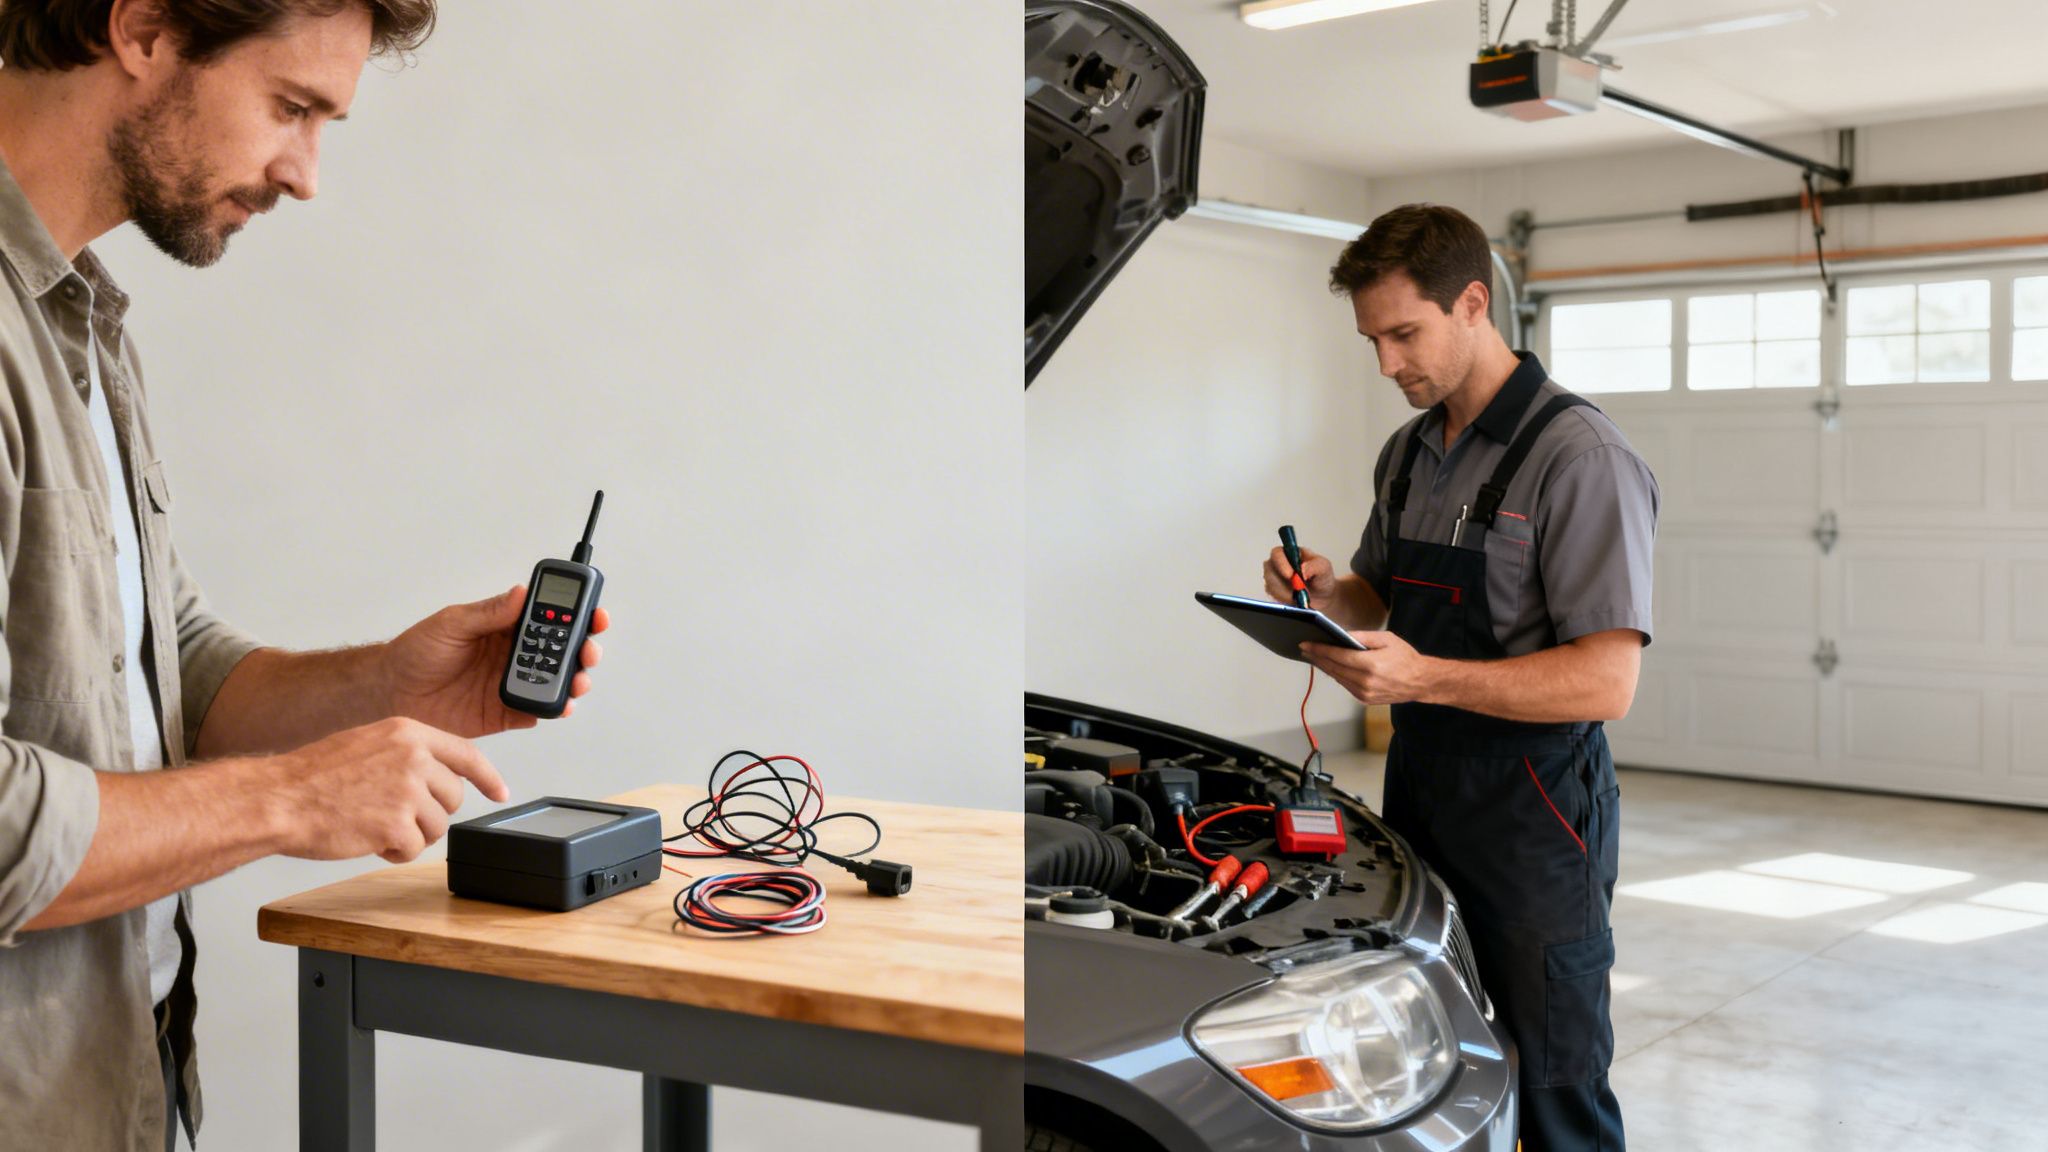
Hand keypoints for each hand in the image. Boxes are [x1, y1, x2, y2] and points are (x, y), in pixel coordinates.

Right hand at [267, 718, 508, 862]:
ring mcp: (408, 790)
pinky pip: (415, 849)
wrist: (278, 798)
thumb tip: (438, 776)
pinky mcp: (397, 824)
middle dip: (429, 814)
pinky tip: (367, 840)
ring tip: (374, 825)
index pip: (467, 754)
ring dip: (410, 835)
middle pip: (453, 798)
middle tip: (392, 815)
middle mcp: (414, 757)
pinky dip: (394, 852)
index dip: (488, 777)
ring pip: (437, 827)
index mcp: (408, 732)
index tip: (501, 792)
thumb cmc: (313, 777)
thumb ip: (407, 754)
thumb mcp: (367, 745)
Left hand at [383, 586, 609, 736]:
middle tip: (589, 651)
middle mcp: (516, 655)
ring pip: (558, 682)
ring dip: (575, 680)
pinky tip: (559, 706)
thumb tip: (520, 593)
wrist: (392, 692)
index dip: (578, 615)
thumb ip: (488, 612)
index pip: (552, 618)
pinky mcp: (506, 712)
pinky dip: (553, 710)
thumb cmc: (417, 652)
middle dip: (585, 649)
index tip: (594, 613)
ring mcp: (513, 684)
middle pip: (565, 651)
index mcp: (507, 628)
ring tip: (577, 680)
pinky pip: (537, 711)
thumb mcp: (452, 623)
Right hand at [1265, 545, 1336, 609]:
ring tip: (1301, 594)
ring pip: (1270, 585)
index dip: (1281, 564)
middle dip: (1282, 583)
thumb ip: (1315, 566)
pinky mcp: (1274, 591)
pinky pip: (1273, 596)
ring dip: (1285, 593)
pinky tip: (1296, 599)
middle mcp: (1278, 563)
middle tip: (1298, 590)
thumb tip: (1302, 568)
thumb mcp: (1324, 568)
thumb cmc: (1322, 577)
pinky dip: (1285, 599)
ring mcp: (1274, 577)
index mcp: (1289, 552)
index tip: (1290, 575)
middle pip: (1269, 570)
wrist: (1323, 597)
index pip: (1277, 553)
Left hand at [1300, 631, 1435, 705]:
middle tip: (1305, 649)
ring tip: (1314, 657)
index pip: (1337, 656)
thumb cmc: (1405, 657)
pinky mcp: (1365, 700)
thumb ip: (1362, 637)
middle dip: (1317, 657)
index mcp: (1370, 664)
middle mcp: (1365, 681)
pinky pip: (1345, 685)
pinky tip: (1330, 667)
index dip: (1319, 649)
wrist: (1421, 682)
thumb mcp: (1386, 639)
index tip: (1306, 643)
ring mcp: (1364, 693)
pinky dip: (1336, 675)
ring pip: (1337, 678)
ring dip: (1324, 667)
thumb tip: (1341, 635)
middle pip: (1333, 668)